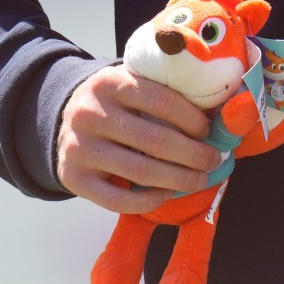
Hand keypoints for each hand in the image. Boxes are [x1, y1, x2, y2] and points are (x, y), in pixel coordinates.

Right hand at [55, 63, 217, 213]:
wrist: (65, 116)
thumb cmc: (116, 101)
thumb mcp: (133, 82)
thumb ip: (166, 90)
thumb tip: (218, 113)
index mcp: (111, 83)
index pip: (162, 101)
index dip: (192, 120)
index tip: (208, 131)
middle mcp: (90, 114)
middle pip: (155, 141)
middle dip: (193, 155)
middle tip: (212, 161)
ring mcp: (78, 147)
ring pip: (139, 171)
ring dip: (177, 180)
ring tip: (198, 180)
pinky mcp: (71, 177)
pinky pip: (115, 199)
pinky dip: (146, 201)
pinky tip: (165, 194)